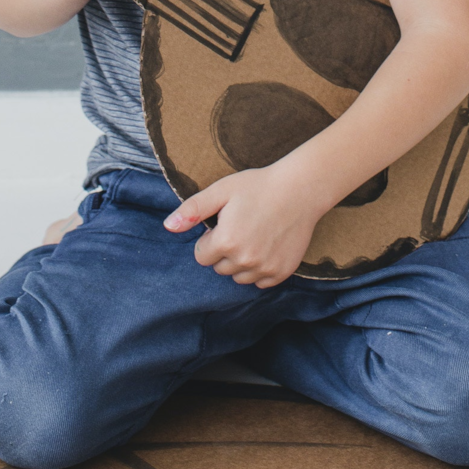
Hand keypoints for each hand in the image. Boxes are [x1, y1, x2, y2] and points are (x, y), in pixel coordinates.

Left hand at [164, 163, 325, 287]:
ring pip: (238, 277)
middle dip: (224, 251)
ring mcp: (264, 269)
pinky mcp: (281, 273)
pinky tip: (266, 246)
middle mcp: (244, 260)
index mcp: (226, 241)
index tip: (224, 223)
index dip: (210, 239)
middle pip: (219, 268)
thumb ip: (192, 210)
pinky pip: (260, 282)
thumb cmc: (258, 186)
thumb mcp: (221, 191)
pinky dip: (259, 269)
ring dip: (240, 262)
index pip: (201, 256)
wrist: (300, 189)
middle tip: (241, 226)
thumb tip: (168, 227)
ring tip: (253, 235)